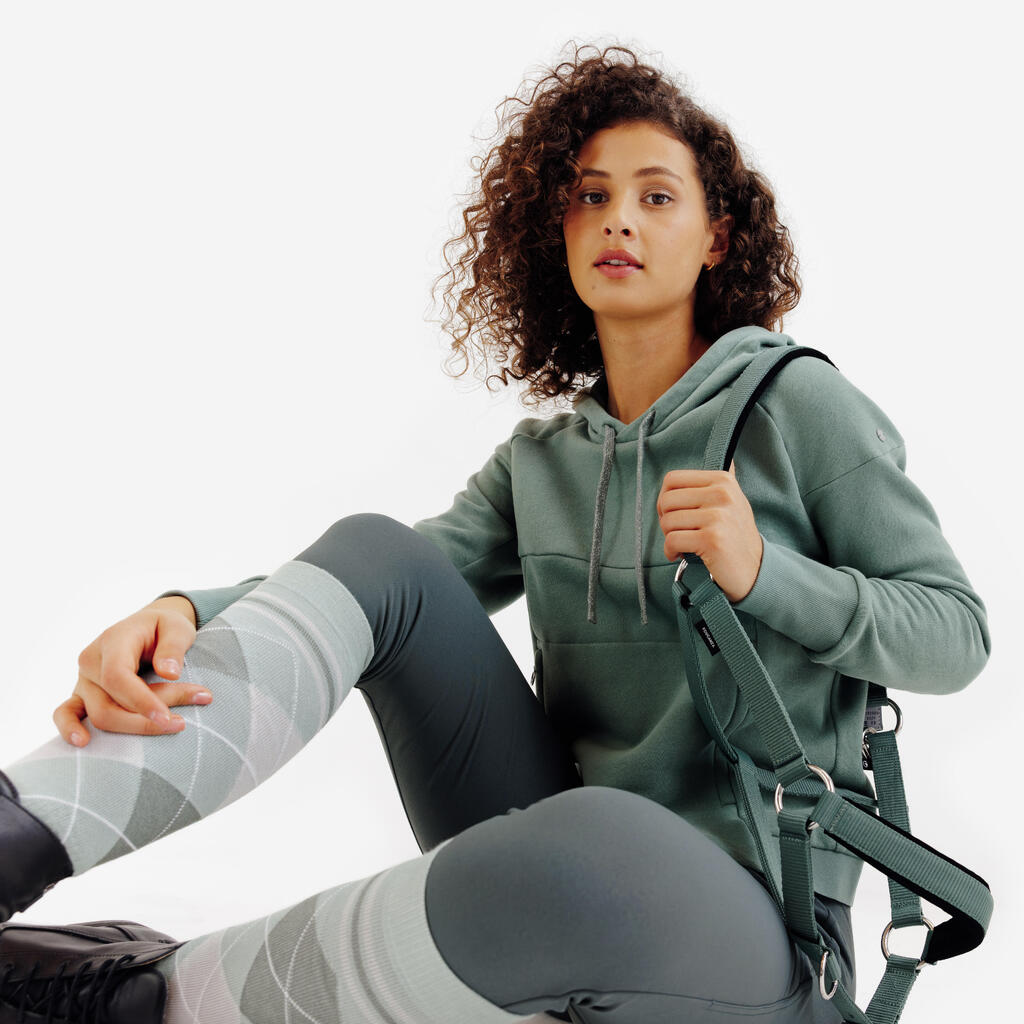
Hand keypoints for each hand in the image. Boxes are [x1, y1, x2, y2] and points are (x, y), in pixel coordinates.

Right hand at [52, 597, 209, 746]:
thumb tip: (169, 673)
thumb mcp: (177, 627)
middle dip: (145, 717)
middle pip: (108, 703)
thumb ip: (173, 647)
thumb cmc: (164, 628)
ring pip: (98, 714)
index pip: (118, 677)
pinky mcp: (82, 694)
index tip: (167, 717)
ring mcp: (84, 679)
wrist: (150, 626)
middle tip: (181, 722)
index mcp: (113, 640)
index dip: (141, 701)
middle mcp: (91, 661)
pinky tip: (84, 742)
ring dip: (134, 726)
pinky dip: (70, 729)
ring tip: (171, 726)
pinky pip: (65, 713)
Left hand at [656, 459, 763, 603]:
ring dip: (669, 537)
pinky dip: (670, 551)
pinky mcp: (711, 539)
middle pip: (667, 500)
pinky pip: (672, 540)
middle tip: (678, 532)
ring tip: (684, 544)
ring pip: (667, 521)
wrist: (755, 569)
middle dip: (665, 520)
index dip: (664, 498)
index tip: (673, 513)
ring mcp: (718, 517)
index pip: (672, 479)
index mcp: (723, 480)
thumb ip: (716, 483)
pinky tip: (680, 554)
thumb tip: (725, 458)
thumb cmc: (735, 536)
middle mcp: (722, 494)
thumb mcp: (731, 501)